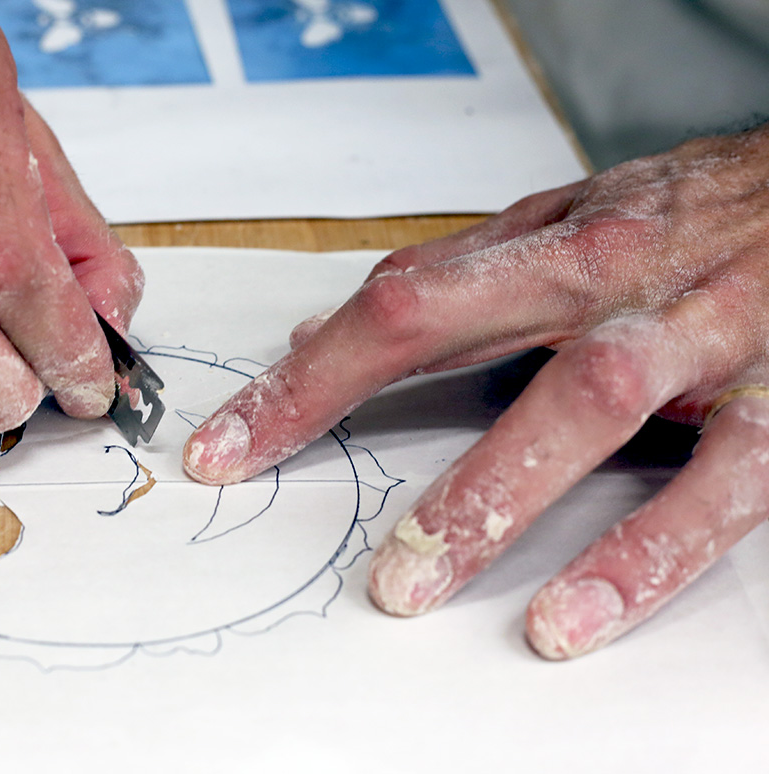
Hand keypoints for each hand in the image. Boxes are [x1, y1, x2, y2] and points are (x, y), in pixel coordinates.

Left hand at [183, 126, 768, 658]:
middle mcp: (612, 278)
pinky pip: (718, 484)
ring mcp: (698, 334)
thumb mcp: (570, 226)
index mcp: (553, 244)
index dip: (302, 377)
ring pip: (583, 402)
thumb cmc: (700, 218)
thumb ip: (452, 282)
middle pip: (460, 328)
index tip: (224, 448)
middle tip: (259, 491)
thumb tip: (319, 331)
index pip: (396, 302)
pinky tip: (570, 616)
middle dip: (355, 412)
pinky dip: (644, 554)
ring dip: (490, 494)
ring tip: (414, 583)